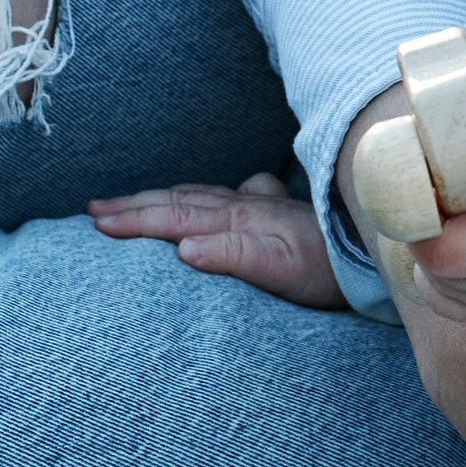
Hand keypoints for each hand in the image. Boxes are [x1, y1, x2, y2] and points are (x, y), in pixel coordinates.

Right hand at [88, 172, 344, 311]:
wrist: (372, 251)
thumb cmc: (326, 270)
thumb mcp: (281, 269)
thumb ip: (234, 255)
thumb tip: (183, 248)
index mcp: (238, 219)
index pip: (175, 218)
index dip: (134, 220)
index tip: (97, 223)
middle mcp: (244, 204)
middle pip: (179, 201)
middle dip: (133, 205)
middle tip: (93, 210)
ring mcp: (260, 204)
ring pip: (197, 196)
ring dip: (158, 199)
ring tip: (126, 203)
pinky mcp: (275, 211)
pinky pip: (223, 199)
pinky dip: (196, 199)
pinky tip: (204, 199)